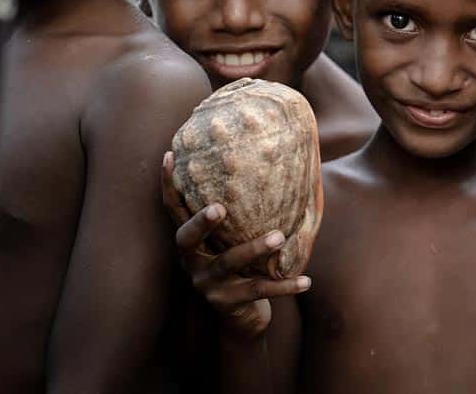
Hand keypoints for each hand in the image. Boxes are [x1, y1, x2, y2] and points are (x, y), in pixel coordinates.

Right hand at [161, 152, 309, 338]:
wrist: (242, 319)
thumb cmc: (243, 268)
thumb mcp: (235, 242)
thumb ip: (241, 217)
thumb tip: (273, 170)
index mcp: (192, 242)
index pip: (174, 210)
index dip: (168, 184)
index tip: (169, 155)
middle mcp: (192, 261)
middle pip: (186, 239)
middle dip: (201, 223)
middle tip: (220, 208)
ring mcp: (207, 284)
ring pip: (228, 263)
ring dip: (254, 248)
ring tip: (279, 236)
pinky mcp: (226, 304)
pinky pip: (258, 291)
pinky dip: (284, 286)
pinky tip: (307, 281)